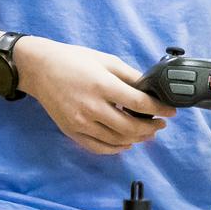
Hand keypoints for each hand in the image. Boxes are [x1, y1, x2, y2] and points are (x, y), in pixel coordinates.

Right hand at [14, 36, 176, 155]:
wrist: (40, 68)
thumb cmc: (74, 60)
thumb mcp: (106, 60)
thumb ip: (130, 76)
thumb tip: (150, 89)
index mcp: (102, 85)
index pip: (139, 103)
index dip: (159, 109)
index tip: (170, 111)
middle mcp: (91, 107)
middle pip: (130, 127)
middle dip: (151, 128)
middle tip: (160, 124)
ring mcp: (80, 122)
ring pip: (116, 140)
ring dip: (136, 139)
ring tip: (146, 133)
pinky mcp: (71, 131)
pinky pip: (98, 147)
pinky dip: (115, 149)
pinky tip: (126, 143)